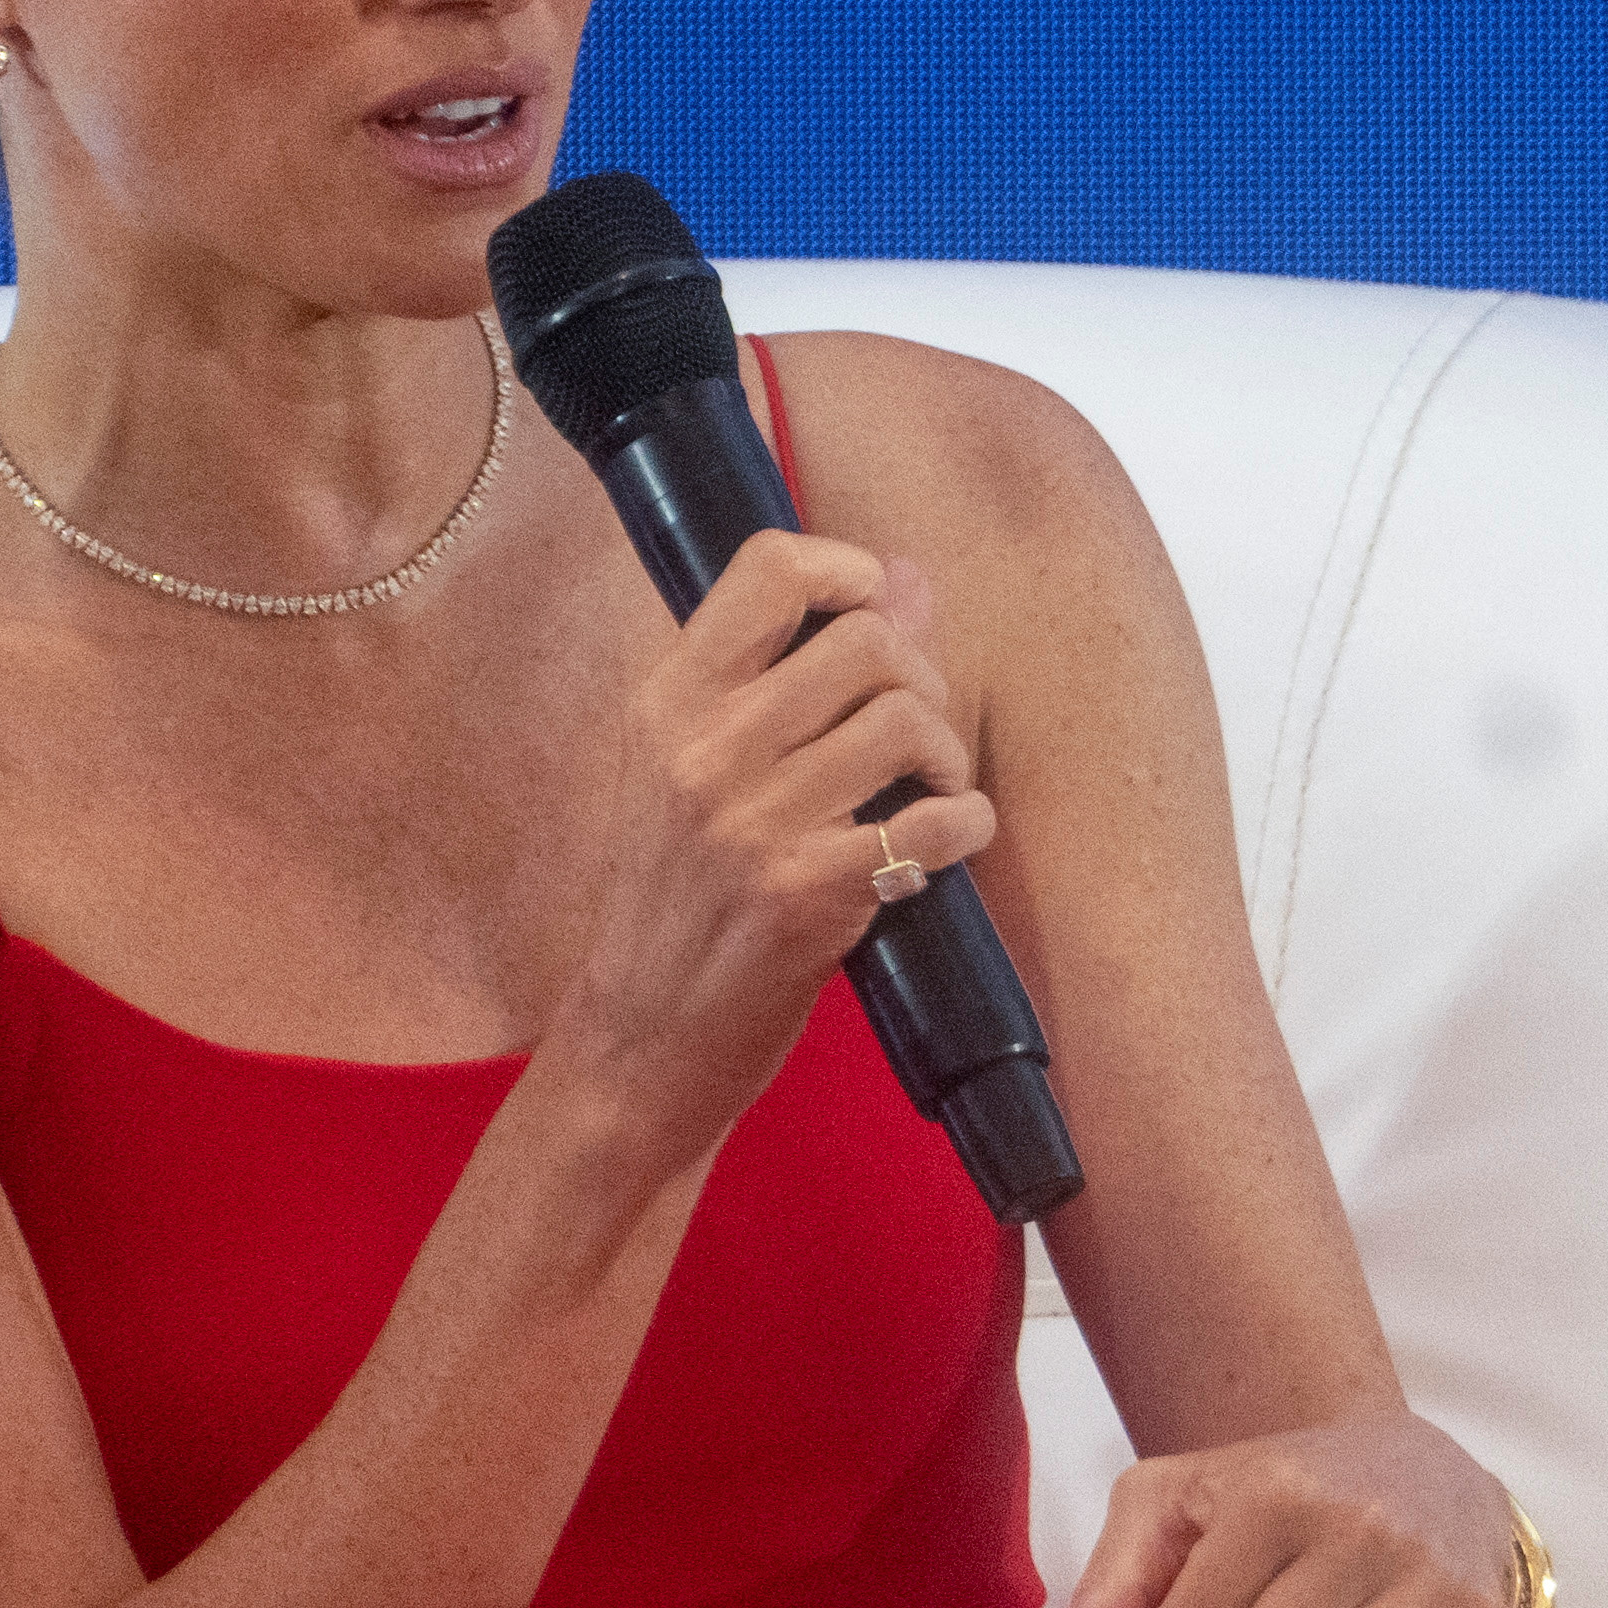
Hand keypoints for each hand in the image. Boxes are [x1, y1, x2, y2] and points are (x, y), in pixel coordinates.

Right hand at [537, 531, 991, 1177]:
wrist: (640, 1040)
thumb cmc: (679, 899)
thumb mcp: (699, 770)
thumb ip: (794, 669)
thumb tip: (905, 576)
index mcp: (668, 701)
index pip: (772, 567)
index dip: (851, 570)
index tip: (877, 615)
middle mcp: (703, 750)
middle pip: (868, 639)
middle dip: (922, 679)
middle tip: (917, 735)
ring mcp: (752, 822)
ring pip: (909, 719)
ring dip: (949, 756)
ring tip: (931, 793)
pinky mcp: (806, 895)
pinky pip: (936, 821)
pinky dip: (967, 826)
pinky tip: (946, 843)